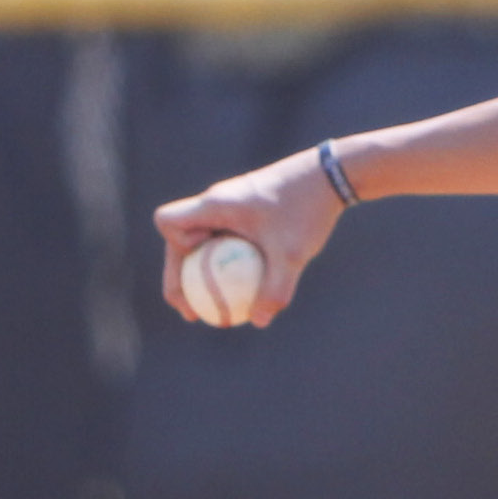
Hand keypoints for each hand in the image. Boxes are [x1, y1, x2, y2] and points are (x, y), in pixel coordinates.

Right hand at [154, 148, 347, 326]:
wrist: (329, 175)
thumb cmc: (307, 210)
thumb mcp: (294, 254)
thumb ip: (276, 288)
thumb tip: (258, 322)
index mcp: (216, 204)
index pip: (168, 220)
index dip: (174, 246)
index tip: (198, 263)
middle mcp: (217, 201)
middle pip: (179, 239)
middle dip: (180, 277)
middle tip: (191, 314)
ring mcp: (231, 204)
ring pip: (202, 240)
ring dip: (203, 271)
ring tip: (216, 308)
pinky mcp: (247, 209)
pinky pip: (224, 239)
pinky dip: (226, 263)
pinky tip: (247, 290)